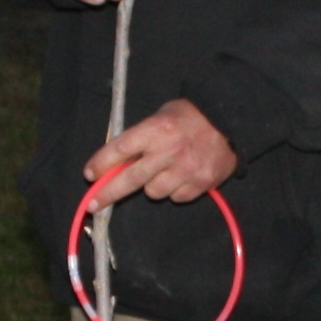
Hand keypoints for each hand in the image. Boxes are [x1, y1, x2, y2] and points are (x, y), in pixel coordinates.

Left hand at [84, 98, 236, 208]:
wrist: (231, 120)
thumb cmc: (190, 116)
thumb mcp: (161, 115)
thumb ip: (141, 138)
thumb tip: (116, 163)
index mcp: (156, 130)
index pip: (119, 150)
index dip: (101, 164)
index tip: (90, 175)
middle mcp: (168, 152)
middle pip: (129, 179)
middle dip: (108, 193)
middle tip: (94, 204)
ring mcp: (185, 170)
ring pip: (153, 192)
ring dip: (153, 185)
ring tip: (165, 170)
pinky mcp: (201, 184)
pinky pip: (176, 197)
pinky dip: (175, 190)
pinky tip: (183, 175)